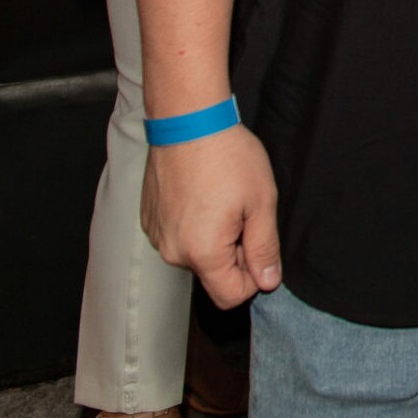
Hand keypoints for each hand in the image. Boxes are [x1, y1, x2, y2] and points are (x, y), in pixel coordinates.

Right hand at [143, 126, 282, 308]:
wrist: (188, 120)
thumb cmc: (227, 156)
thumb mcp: (261, 202)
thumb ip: (265, 249)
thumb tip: (267, 282)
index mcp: (202, 253)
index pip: (230, 296)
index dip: (253, 277)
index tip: (258, 244)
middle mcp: (173, 251)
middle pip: (213, 275)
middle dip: (234, 253)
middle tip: (243, 212)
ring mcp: (157, 235)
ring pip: (196, 255)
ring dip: (214, 238)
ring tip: (222, 198)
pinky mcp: (150, 219)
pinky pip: (178, 236)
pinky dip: (194, 224)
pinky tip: (203, 194)